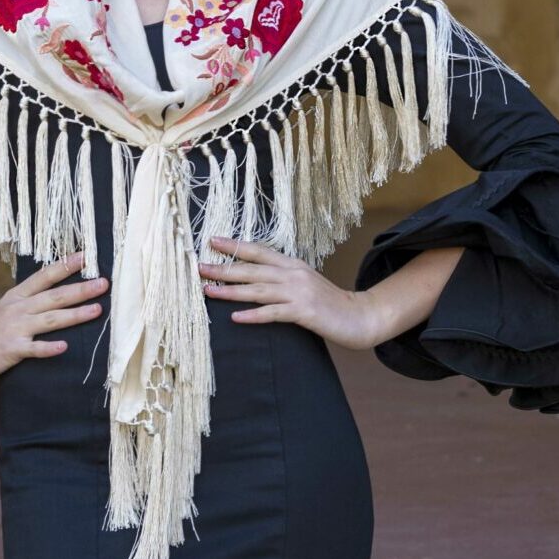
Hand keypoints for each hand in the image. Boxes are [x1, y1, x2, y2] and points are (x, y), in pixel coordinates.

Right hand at [0, 250, 108, 384]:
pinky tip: (64, 347)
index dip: (66, 265)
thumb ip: (31, 300)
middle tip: (104, 283)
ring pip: (51, 319)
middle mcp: (19, 308)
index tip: (87, 255)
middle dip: (81, 289)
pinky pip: (33, 349)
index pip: (45, 275)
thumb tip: (60, 292)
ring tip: (97, 310)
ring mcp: (15, 328)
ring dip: (75, 314)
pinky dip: (48, 347)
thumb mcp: (8, 307)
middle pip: (54, 295)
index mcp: (18, 295)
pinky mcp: (11, 349)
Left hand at [198, 235, 383, 351]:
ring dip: (230, 290)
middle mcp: (293, 274)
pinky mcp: (304, 312)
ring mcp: (298, 292)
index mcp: (291, 264)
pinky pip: (273, 313)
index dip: (235, 245)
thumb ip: (282, 277)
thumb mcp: (304, 282)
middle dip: (224, 268)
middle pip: (252, 269)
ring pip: (257, 289)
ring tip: (209, 291)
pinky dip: (253, 315)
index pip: (258, 251)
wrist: (358, 315)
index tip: (212, 241)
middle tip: (200, 267)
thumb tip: (254, 275)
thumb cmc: (327, 301)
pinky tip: (236, 318)